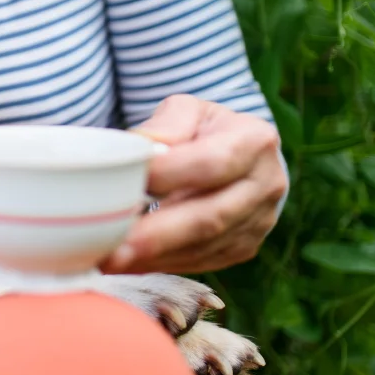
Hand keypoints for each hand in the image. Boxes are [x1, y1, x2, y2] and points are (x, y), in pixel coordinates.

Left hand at [100, 95, 287, 274]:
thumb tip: (142, 148)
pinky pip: (200, 262)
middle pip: (209, 217)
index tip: (128, 181)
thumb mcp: (187, 111)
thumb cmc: (204, 130)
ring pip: (203, 247)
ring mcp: (258, 222)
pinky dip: (160, 264)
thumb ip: (165, 125)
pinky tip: (128, 264)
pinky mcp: (243, 248)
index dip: (169, 175)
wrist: (241, 157)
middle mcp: (265, 185)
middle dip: (157, 236)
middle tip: (112, 248)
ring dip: (153, 257)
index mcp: (254, 141)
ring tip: (109, 259)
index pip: (211, 163)